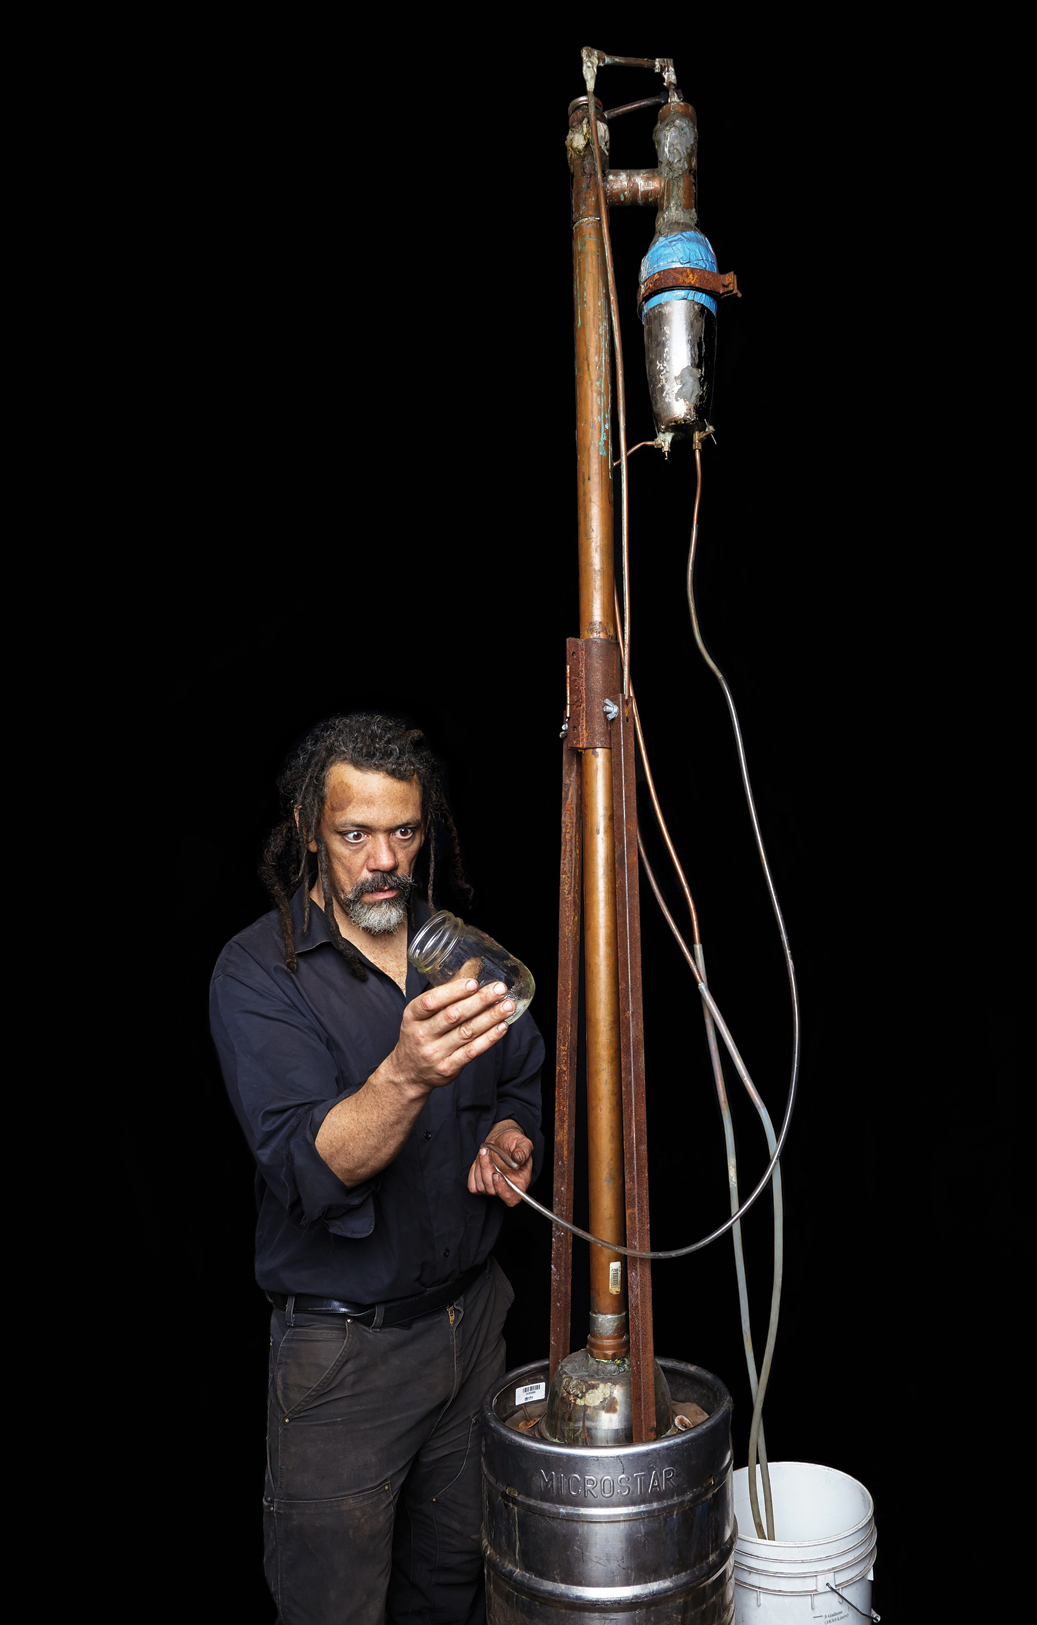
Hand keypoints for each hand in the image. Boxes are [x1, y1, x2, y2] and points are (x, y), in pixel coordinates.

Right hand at [379, 976, 514, 1096]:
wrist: (408, 1073)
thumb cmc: (419, 1035)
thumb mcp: (421, 1014)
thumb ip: (445, 993)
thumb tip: (471, 967)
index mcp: (412, 1016)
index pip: (430, 1001)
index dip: (453, 991)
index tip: (474, 983)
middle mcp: (422, 1035)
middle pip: (453, 1015)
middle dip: (480, 1001)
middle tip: (500, 989)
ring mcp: (435, 1053)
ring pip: (466, 1032)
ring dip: (490, 1017)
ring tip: (508, 1006)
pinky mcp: (448, 1068)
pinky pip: (472, 1052)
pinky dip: (489, 1038)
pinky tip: (502, 1026)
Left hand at [468, 1119, 533, 1207]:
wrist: (502, 1141)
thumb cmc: (514, 1144)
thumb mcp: (523, 1143)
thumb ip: (523, 1150)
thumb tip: (518, 1158)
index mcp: (520, 1183)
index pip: (511, 1198)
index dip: (502, 1189)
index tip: (496, 1174)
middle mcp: (506, 1189)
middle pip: (492, 1190)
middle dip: (487, 1169)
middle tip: (486, 1150)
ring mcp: (492, 1188)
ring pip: (481, 1186)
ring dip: (480, 1166)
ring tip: (485, 1150)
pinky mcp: (481, 1185)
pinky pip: (472, 1185)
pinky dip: (473, 1171)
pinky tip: (479, 1160)